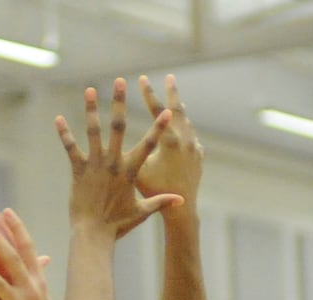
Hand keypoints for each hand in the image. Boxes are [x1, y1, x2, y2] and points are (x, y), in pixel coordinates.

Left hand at [55, 77, 181, 237]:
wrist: (93, 235)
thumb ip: (161, 202)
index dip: (158, 127)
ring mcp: (95, 165)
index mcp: (130, 171)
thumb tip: (182, 201)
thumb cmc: (118, 225)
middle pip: (117, 127)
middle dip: (119, 102)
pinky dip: (64, 134)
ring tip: (89, 90)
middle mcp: (113, 163)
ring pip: (93, 131)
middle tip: (119, 81)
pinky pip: (71, 148)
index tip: (165, 110)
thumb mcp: (142, 212)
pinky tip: (58, 118)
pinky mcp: (78, 171)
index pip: (148, 144)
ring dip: (91, 109)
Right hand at [134, 74, 202, 209]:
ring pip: (186, 123)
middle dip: (171, 92)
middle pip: (177, 111)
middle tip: (170, 76)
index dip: (149, 94)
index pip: (158, 111)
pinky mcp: (198, 157)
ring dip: (180, 109)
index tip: (142, 78)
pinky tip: (184, 128)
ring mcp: (193, 148)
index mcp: (168, 142)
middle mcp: (183, 142)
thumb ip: (131, 153)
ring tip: (177, 99)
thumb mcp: (139, 172)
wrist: (181, 211)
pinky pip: (192, 138)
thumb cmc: (154, 191)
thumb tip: (114, 137)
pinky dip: (186, 130)